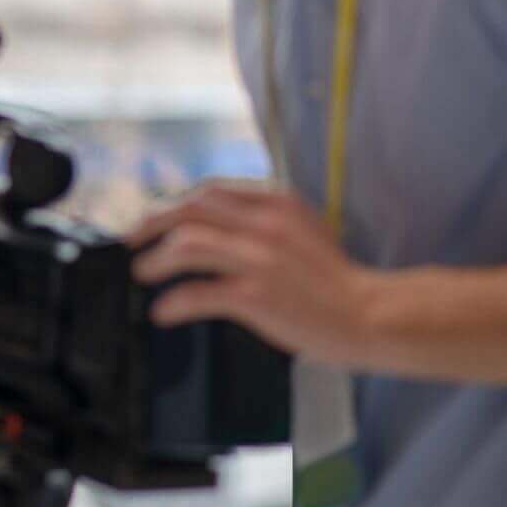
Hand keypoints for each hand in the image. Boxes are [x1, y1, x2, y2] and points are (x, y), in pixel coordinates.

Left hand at [129, 180, 383, 365]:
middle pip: (190, 209)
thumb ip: (265, 222)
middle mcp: (265, 223)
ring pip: (187, 243)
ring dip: (156, 258)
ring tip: (143, 273)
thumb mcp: (304, 232)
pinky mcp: (256, 293)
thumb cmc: (338, 282)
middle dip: (153, 222)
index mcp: (277, 203)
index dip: (175, 203)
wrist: (374, 315)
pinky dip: (174, 301)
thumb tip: (217, 226)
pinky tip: (164, 312)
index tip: (157, 218)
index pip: (211, 191)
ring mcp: (259, 258)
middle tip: (132, 240)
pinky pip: (198, 292)